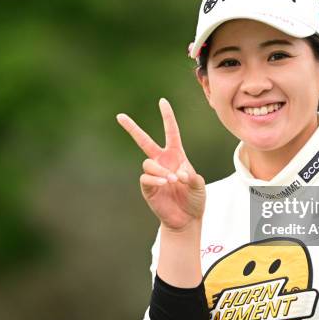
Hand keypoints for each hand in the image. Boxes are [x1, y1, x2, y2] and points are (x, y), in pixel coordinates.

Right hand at [116, 98, 205, 231]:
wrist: (186, 218)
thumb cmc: (194, 199)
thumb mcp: (199, 185)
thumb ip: (192, 177)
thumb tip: (178, 173)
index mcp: (176, 155)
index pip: (171, 132)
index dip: (167, 117)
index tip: (162, 101)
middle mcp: (162, 161)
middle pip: (144, 141)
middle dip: (132, 128)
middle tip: (119, 116)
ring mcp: (153, 174)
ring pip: (148, 163)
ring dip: (160, 170)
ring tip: (172, 180)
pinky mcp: (147, 187)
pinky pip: (146, 178)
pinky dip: (155, 180)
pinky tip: (164, 184)